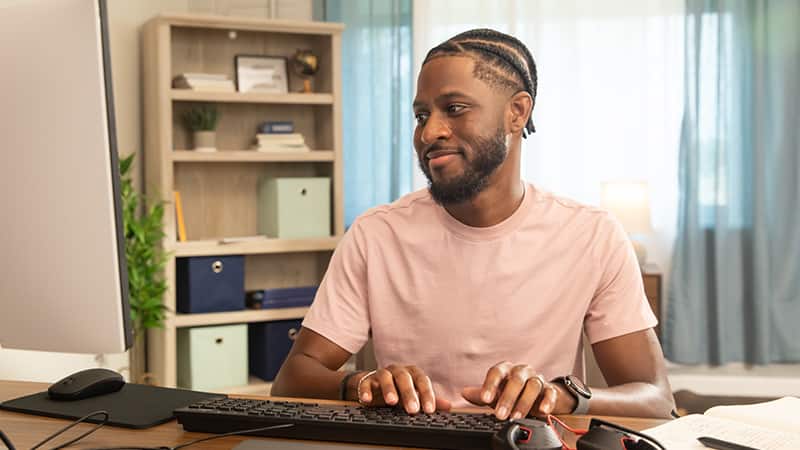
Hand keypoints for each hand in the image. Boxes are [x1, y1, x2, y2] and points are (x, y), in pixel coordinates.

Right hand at [357, 365, 451, 413]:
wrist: (373, 385)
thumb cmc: (398, 390)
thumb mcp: (413, 395)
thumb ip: (428, 399)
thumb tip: (448, 406)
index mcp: (411, 373)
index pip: (421, 381)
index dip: (426, 394)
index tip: (429, 410)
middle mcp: (397, 371)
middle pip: (404, 378)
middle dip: (409, 393)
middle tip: (413, 409)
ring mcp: (381, 374)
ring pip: (385, 377)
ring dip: (389, 389)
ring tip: (391, 402)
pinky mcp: (366, 380)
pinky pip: (365, 383)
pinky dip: (366, 390)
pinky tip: (367, 400)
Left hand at [461, 362, 576, 419]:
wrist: (538, 393)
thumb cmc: (512, 391)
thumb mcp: (495, 393)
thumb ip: (481, 394)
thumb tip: (464, 392)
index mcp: (506, 370)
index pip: (496, 372)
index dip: (490, 385)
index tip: (485, 399)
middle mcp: (521, 371)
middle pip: (515, 380)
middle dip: (507, 398)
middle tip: (500, 415)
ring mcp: (536, 378)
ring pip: (532, 386)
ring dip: (524, 402)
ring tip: (516, 417)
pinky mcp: (550, 389)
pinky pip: (550, 392)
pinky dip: (547, 401)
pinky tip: (543, 411)